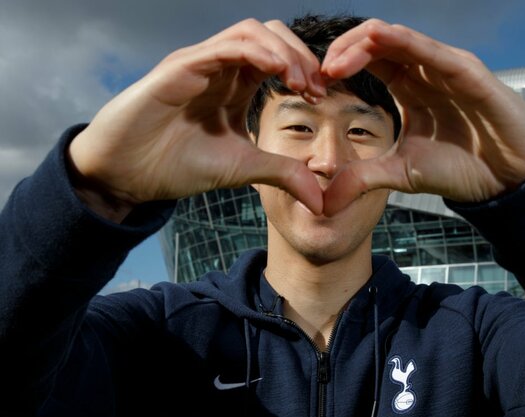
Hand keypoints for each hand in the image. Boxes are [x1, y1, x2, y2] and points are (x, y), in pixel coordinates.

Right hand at [68, 19, 326, 221]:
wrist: (127, 176)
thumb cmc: (177, 166)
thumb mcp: (243, 169)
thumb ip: (282, 174)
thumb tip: (320, 201)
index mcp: (235, 85)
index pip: (279, 58)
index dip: (305, 71)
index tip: (321, 98)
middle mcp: (220, 68)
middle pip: (270, 36)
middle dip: (300, 55)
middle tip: (316, 87)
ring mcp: (200, 63)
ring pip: (250, 32)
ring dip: (283, 51)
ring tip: (300, 81)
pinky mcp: (180, 66)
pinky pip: (225, 46)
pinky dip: (256, 52)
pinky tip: (278, 71)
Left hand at [321, 19, 524, 215]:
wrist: (506, 180)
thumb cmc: (460, 167)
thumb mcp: (399, 173)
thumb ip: (362, 177)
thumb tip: (323, 200)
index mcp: (408, 86)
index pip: (368, 59)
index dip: (338, 65)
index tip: (312, 86)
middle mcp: (424, 70)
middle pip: (375, 41)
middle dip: (341, 51)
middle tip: (316, 74)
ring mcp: (446, 67)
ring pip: (398, 37)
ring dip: (361, 44)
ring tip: (333, 64)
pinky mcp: (468, 72)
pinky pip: (431, 50)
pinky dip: (403, 42)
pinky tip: (375, 40)